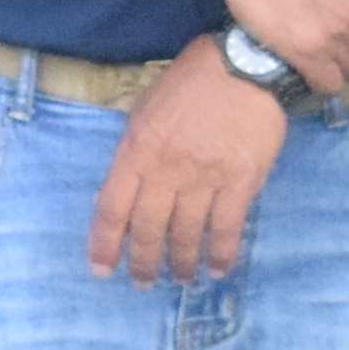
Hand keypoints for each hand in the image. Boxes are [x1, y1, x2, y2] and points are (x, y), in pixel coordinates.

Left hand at [86, 49, 287, 285]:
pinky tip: (218, 269)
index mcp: (137, 150)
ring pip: (187, 234)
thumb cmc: (191, 81)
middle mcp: (167, 170)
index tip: (102, 269)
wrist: (246, 66)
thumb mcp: (145, 107)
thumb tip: (130, 186)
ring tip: (179, 280)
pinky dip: (222, 253)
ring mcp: (206, 178)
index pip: (112, 207)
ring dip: (181, 263)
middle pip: (148, 228)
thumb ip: (136, 149)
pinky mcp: (243, 182)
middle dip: (143, 261)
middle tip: (143, 283)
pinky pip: (228, 227)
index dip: (105, 243)